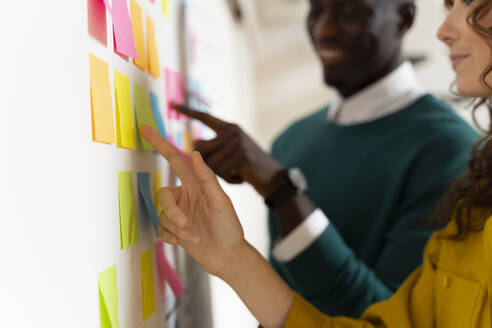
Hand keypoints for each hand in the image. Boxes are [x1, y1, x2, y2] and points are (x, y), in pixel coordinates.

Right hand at [140, 125, 245, 278]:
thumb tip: (194, 153)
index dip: (160, 143)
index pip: (174, 159)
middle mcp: (185, 195)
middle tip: (186, 224)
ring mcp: (179, 212)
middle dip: (172, 211)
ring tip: (196, 238)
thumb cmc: (229, 227)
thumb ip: (207, 178)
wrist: (228, 257)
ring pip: (163, 215)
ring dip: (178, 229)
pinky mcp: (174, 229)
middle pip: (163, 194)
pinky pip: (161, 229)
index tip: (144, 128)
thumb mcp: (220, 201)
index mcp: (196, 183)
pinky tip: (183, 243)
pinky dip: (171, 237)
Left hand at [172, 103, 283, 197]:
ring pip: (208, 162)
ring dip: (219, 174)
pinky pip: (219, 171)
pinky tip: (239, 179)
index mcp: (229, 127)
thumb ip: (215, 145)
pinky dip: (228, 180)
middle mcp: (232, 131)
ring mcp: (237, 142)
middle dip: (206, 164)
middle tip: (225, 171)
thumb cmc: (250, 165)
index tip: (171, 104)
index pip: (204, 116)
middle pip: (199, 148)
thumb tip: (195, 142)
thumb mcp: (233, 151)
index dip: (187, 111)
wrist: (274, 177)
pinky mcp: (241, 156)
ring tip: (234, 174)